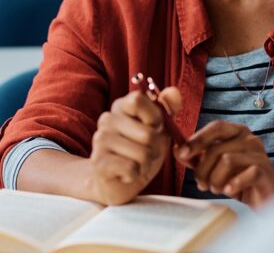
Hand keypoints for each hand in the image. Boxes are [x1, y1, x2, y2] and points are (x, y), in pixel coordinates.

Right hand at [88, 87, 181, 205]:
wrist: (118, 182)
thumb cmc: (140, 152)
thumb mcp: (158, 130)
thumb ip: (167, 110)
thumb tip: (174, 91)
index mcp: (121, 107)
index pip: (138, 99)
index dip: (154, 116)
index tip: (156, 128)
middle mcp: (107, 119)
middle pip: (147, 133)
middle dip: (154, 149)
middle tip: (145, 153)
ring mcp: (100, 140)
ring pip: (142, 153)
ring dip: (145, 164)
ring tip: (135, 164)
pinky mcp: (99, 163)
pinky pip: (131, 168)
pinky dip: (135, 174)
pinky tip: (126, 174)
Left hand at [177, 121, 273, 207]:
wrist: (271, 193)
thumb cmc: (240, 177)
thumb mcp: (215, 167)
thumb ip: (197, 158)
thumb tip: (178, 150)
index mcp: (237, 132)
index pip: (215, 127)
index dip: (197, 139)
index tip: (182, 154)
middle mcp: (250, 139)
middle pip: (216, 148)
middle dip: (203, 169)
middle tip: (202, 184)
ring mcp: (260, 154)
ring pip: (227, 160)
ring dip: (216, 179)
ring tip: (217, 189)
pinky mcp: (266, 171)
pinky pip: (246, 174)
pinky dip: (233, 184)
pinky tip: (229, 191)